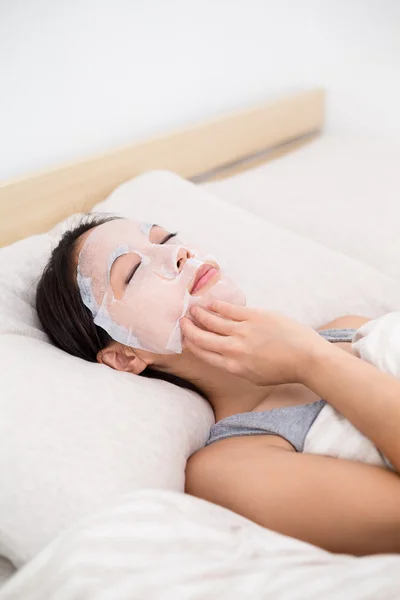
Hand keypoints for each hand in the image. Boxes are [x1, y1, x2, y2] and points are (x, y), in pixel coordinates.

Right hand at [181, 300, 327, 385]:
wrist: (307, 358)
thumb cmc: (283, 369)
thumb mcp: (254, 376)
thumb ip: (236, 365)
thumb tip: (223, 353)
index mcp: (233, 367)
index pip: (203, 353)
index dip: (190, 344)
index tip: (185, 337)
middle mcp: (234, 350)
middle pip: (202, 337)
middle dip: (188, 328)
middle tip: (182, 321)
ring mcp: (243, 332)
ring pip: (211, 320)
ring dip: (199, 314)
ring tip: (192, 309)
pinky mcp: (254, 316)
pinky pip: (228, 309)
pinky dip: (216, 306)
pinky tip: (209, 303)